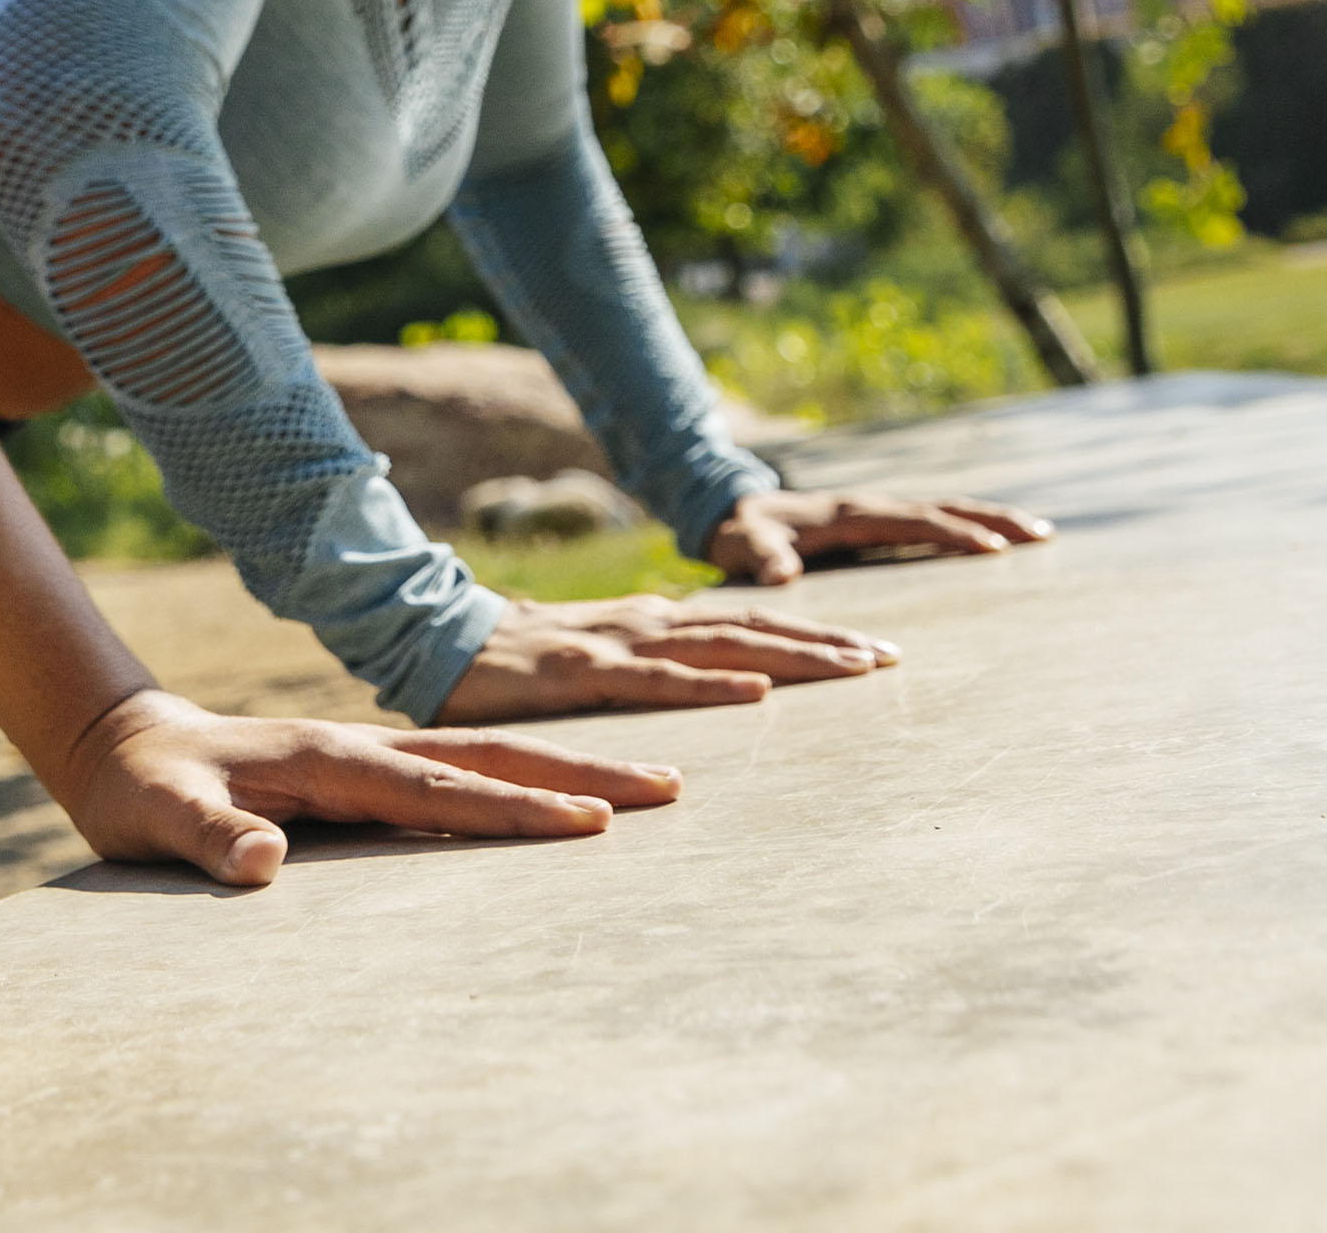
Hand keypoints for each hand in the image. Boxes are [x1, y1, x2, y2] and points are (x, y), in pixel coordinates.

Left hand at [52, 688, 682, 889]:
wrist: (123, 745)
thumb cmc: (142, 790)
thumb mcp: (158, 817)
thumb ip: (208, 838)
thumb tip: (267, 860)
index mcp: (326, 756)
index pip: (435, 788)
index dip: (511, 808)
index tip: (588, 821)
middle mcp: (362, 747)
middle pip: (488, 760)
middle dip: (580, 775)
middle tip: (669, 790)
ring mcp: (370, 755)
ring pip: (485, 761)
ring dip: (567, 771)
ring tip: (650, 786)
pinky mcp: (367, 770)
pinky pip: (462, 775)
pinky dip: (524, 781)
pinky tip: (567, 799)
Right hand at [437, 594, 894, 718]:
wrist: (433, 638)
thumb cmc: (514, 663)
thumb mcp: (595, 664)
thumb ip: (645, 675)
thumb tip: (700, 702)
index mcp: (653, 625)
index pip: (748, 625)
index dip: (813, 634)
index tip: (876, 651)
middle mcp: (647, 625)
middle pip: (752, 629)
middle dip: (826, 642)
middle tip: (892, 658)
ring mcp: (618, 644)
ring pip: (721, 646)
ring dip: (794, 657)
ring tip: (855, 668)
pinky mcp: (584, 669)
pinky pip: (659, 681)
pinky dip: (712, 684)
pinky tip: (756, 692)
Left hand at [705, 486, 1051, 585]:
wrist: (727, 510)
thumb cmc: (736, 533)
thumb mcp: (741, 544)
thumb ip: (759, 557)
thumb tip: (781, 576)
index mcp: (847, 513)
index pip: (912, 522)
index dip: (953, 534)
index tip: (996, 547)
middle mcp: (869, 506)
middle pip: (941, 508)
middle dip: (993, 519)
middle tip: (1043, 534)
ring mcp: (875, 511)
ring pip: (942, 510)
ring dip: (989, 518)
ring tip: (1039, 533)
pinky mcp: (874, 522)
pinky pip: (929, 521)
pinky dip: (965, 525)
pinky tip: (993, 541)